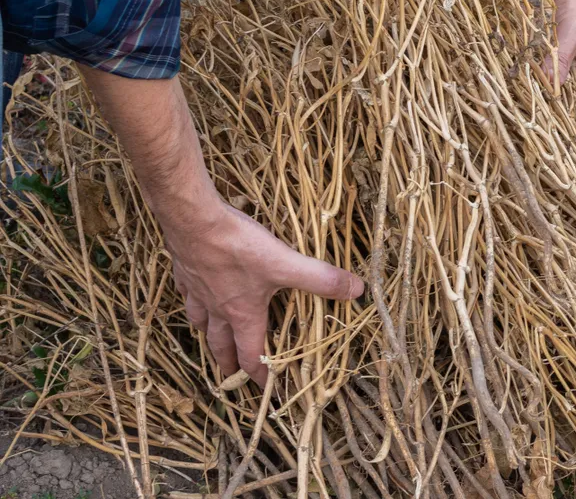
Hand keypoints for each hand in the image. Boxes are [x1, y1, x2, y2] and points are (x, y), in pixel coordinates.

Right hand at [165, 201, 364, 384]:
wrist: (194, 220)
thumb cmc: (238, 247)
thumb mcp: (287, 264)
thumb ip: (321, 279)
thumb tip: (357, 291)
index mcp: (243, 313)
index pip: (251, 354)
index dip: (260, 375)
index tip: (267, 388)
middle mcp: (218, 308)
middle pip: (220, 344)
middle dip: (227, 362)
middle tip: (230, 374)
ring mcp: (198, 290)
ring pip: (200, 320)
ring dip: (207, 332)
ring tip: (212, 336)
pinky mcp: (185, 270)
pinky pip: (188, 292)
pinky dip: (192, 299)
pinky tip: (196, 292)